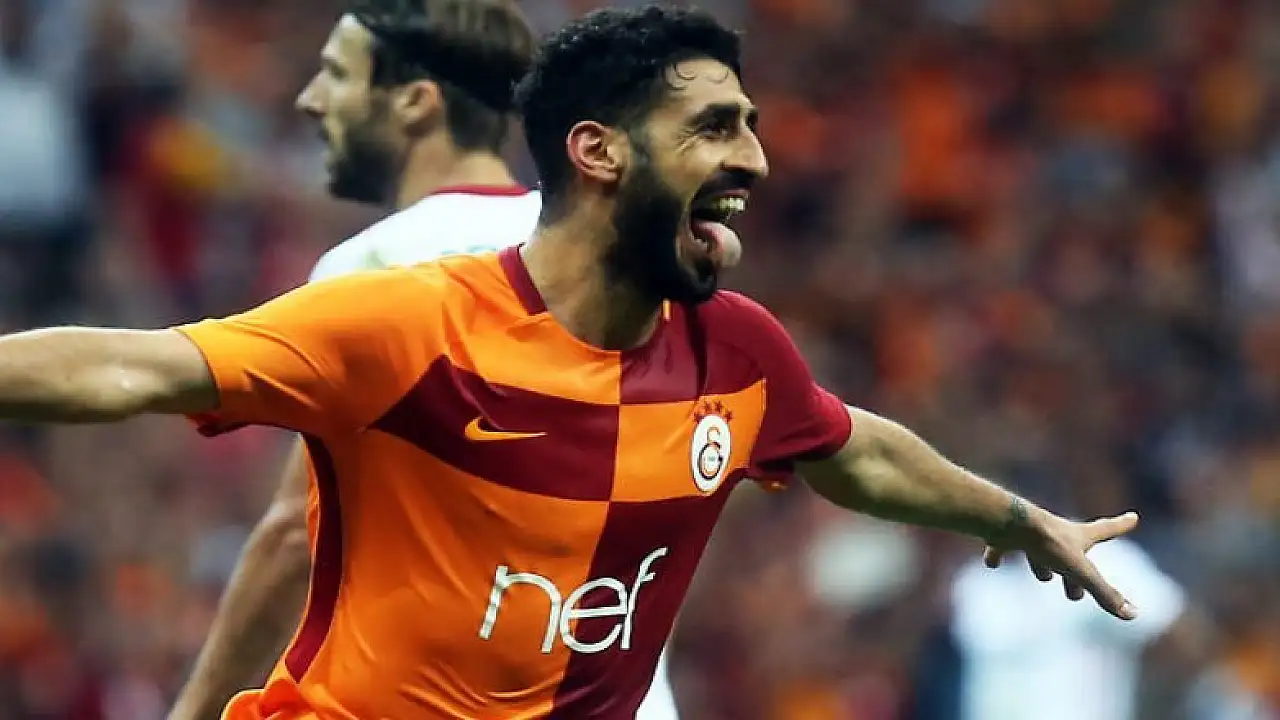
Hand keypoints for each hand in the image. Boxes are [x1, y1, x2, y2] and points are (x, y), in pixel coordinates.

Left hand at [983, 502, 1140, 620]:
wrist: (1009, 522)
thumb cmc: (1047, 543)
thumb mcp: (1080, 571)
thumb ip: (1104, 593)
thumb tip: (1133, 615)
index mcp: (1077, 537)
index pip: (1106, 531)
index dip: (1120, 526)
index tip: (1132, 517)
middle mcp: (1054, 532)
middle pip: (1071, 552)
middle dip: (1078, 569)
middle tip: (1077, 590)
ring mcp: (1028, 533)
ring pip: (1038, 550)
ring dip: (1042, 563)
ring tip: (1044, 577)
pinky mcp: (1004, 535)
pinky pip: (1001, 546)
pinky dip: (997, 553)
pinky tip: (991, 562)